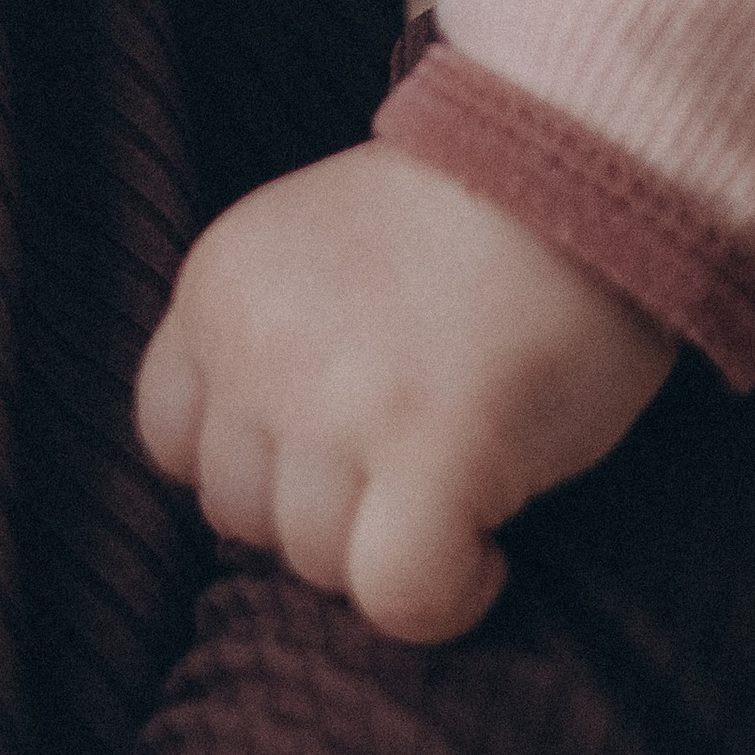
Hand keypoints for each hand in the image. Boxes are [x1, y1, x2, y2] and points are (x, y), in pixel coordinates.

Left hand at [135, 139, 675, 642]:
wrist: (579, 157)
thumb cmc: (461, 218)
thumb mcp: (308, 249)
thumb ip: (264, 344)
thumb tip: (268, 480)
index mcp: (219, 286)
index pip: (175, 439)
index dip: (259, 456)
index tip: (332, 435)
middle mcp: (258, 345)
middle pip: (243, 512)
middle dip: (323, 504)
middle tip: (407, 452)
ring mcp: (340, 400)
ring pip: (316, 562)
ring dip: (388, 545)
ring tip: (456, 479)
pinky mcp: (435, 449)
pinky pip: (400, 593)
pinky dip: (447, 598)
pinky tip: (488, 553)